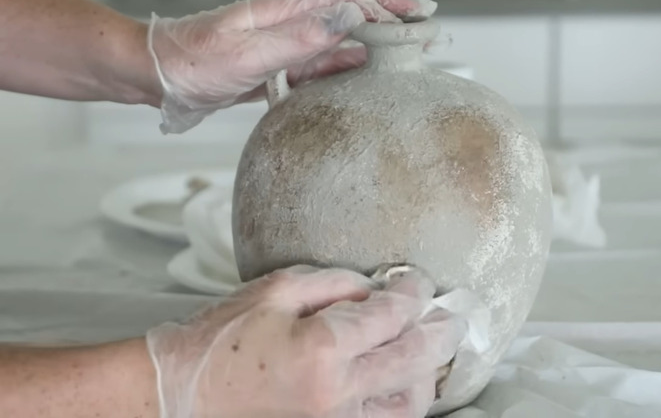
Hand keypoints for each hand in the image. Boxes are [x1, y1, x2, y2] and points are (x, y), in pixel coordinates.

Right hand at [146, 265, 465, 417]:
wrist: (180, 395)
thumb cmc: (218, 339)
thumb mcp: (273, 290)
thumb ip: (333, 283)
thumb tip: (375, 287)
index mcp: (321, 349)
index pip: (391, 315)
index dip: (413, 294)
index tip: (418, 283)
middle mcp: (337, 394)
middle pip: (414, 360)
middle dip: (441, 332)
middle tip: (454, 316)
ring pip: (408, 404)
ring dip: (428, 374)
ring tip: (431, 351)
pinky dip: (402, 405)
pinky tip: (404, 385)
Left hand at [148, 0, 436, 133]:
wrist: (156, 76)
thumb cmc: (191, 62)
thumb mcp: (246, 53)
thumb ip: (299, 38)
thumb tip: (350, 17)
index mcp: (283, 9)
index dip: (385, 1)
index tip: (416, 15)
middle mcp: (289, 20)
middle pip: (350, 8)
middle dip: (390, 12)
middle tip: (425, 26)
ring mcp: (286, 43)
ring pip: (342, 34)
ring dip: (376, 38)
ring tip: (407, 47)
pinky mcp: (280, 66)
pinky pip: (323, 62)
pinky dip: (350, 64)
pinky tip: (365, 71)